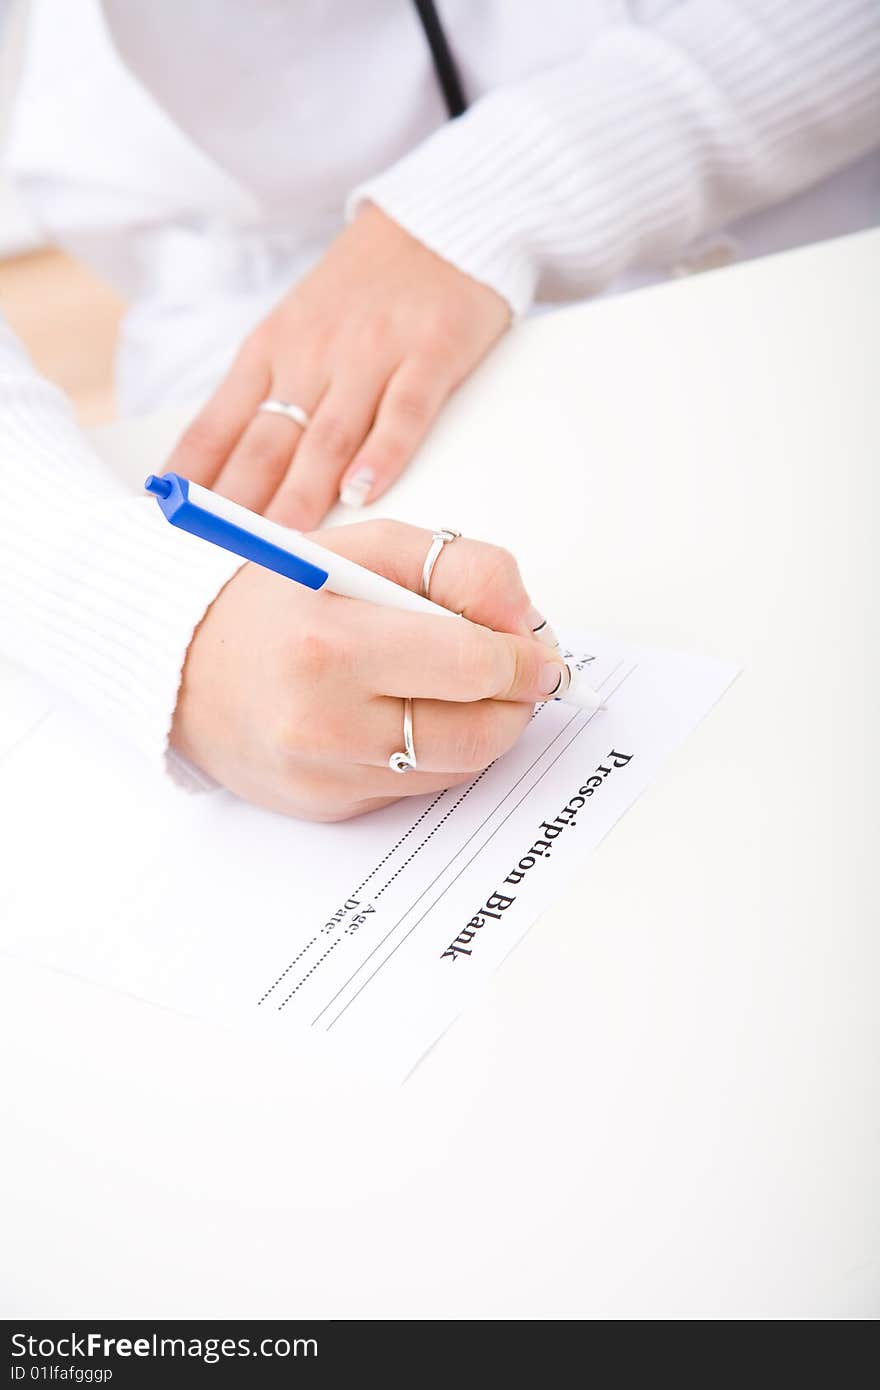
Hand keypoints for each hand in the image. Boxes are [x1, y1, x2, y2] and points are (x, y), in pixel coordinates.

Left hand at [167, 205, 509, 527]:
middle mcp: (312, 355)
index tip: (168, 528)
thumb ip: (260, 398)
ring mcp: (371, 354)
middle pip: (267, 440)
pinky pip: (403, 411)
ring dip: (303, 492)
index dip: (191, 481)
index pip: (216, 426)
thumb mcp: (293, 332)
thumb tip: (214, 477)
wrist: (440, 224)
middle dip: (241, 504)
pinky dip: (383, 453)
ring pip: (329, 434)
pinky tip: (364, 492)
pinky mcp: (430, 352)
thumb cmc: (361, 293)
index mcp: (269, 351)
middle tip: (223, 560)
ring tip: (285, 543)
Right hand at [171, 522, 562, 820]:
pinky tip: (415, 712)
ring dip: (484, 726)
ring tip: (468, 685)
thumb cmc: (272, 598)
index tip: (538, 649)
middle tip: (519, 671)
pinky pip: (419, 787)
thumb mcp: (363, 548)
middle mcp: (323, 723)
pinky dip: (438, 751)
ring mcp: (325, 776)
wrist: (180, 663)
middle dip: (517, 700)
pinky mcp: (327, 807)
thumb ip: (455, 567)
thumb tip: (525, 620)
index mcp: (330, 645)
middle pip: (477, 732)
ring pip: (457, 766)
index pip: (471, 666)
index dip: (523, 658)